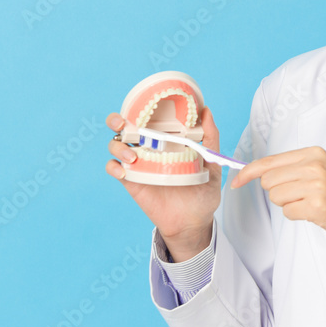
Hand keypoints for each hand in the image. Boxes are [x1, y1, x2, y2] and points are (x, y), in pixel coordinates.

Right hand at [105, 106, 222, 260]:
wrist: (194, 222)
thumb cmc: (203, 192)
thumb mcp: (212, 163)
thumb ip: (211, 137)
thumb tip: (207, 110)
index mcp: (167, 140)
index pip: (149, 118)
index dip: (140, 108)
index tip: (143, 104)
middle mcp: (150, 149)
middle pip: (125, 128)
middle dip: (117, 120)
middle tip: (122, 123)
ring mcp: (139, 165)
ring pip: (116, 146)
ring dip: (118, 146)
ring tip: (133, 156)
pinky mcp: (132, 182)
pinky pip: (114, 169)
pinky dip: (114, 166)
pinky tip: (124, 170)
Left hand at [230, 146, 325, 248]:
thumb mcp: (318, 169)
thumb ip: (290, 167)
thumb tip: (256, 172)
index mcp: (313, 153)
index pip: (269, 161)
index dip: (248, 172)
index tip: (236, 181)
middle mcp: (314, 165)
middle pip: (268, 181)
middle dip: (277, 192)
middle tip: (299, 195)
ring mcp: (316, 185)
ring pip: (275, 197)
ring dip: (287, 204)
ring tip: (308, 202)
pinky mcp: (317, 206)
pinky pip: (287, 212)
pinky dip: (296, 215)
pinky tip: (313, 212)